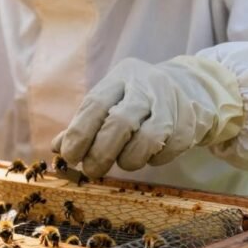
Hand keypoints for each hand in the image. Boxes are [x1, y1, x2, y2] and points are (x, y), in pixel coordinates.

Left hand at [51, 56, 243, 178]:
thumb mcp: (109, 101)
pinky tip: (148, 156)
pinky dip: (155, 160)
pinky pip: (169, 149)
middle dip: (101, 153)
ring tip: (123, 162)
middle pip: (120, 122)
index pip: (94, 104)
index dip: (79, 134)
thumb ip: (84, 123)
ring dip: (129, 159)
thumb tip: (57, 148)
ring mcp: (171, 103)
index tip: (70, 157)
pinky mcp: (190, 121)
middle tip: (92, 170)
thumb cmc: (134, 100)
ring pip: (147, 139)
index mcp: (120, 77)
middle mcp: (146, 86)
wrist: (187, 88)